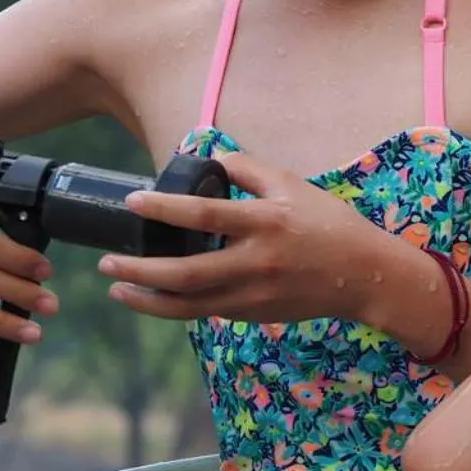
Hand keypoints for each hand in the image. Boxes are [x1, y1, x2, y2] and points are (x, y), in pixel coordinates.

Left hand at [99, 151, 399, 323]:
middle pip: (185, 273)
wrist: (364, 276)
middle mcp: (256, 261)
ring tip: (117, 288)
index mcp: (264, 222)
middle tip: (106, 262)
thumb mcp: (293, 185)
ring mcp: (254, 293)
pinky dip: (175, 308)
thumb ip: (250, 168)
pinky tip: (152, 299)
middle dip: (140, 270)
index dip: (163, 209)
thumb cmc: (328, 224)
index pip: (203, 215)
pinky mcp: (255, 313)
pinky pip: (206, 312)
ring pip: (190, 304)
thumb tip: (210, 157)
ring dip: (148, 299)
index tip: (132, 202)